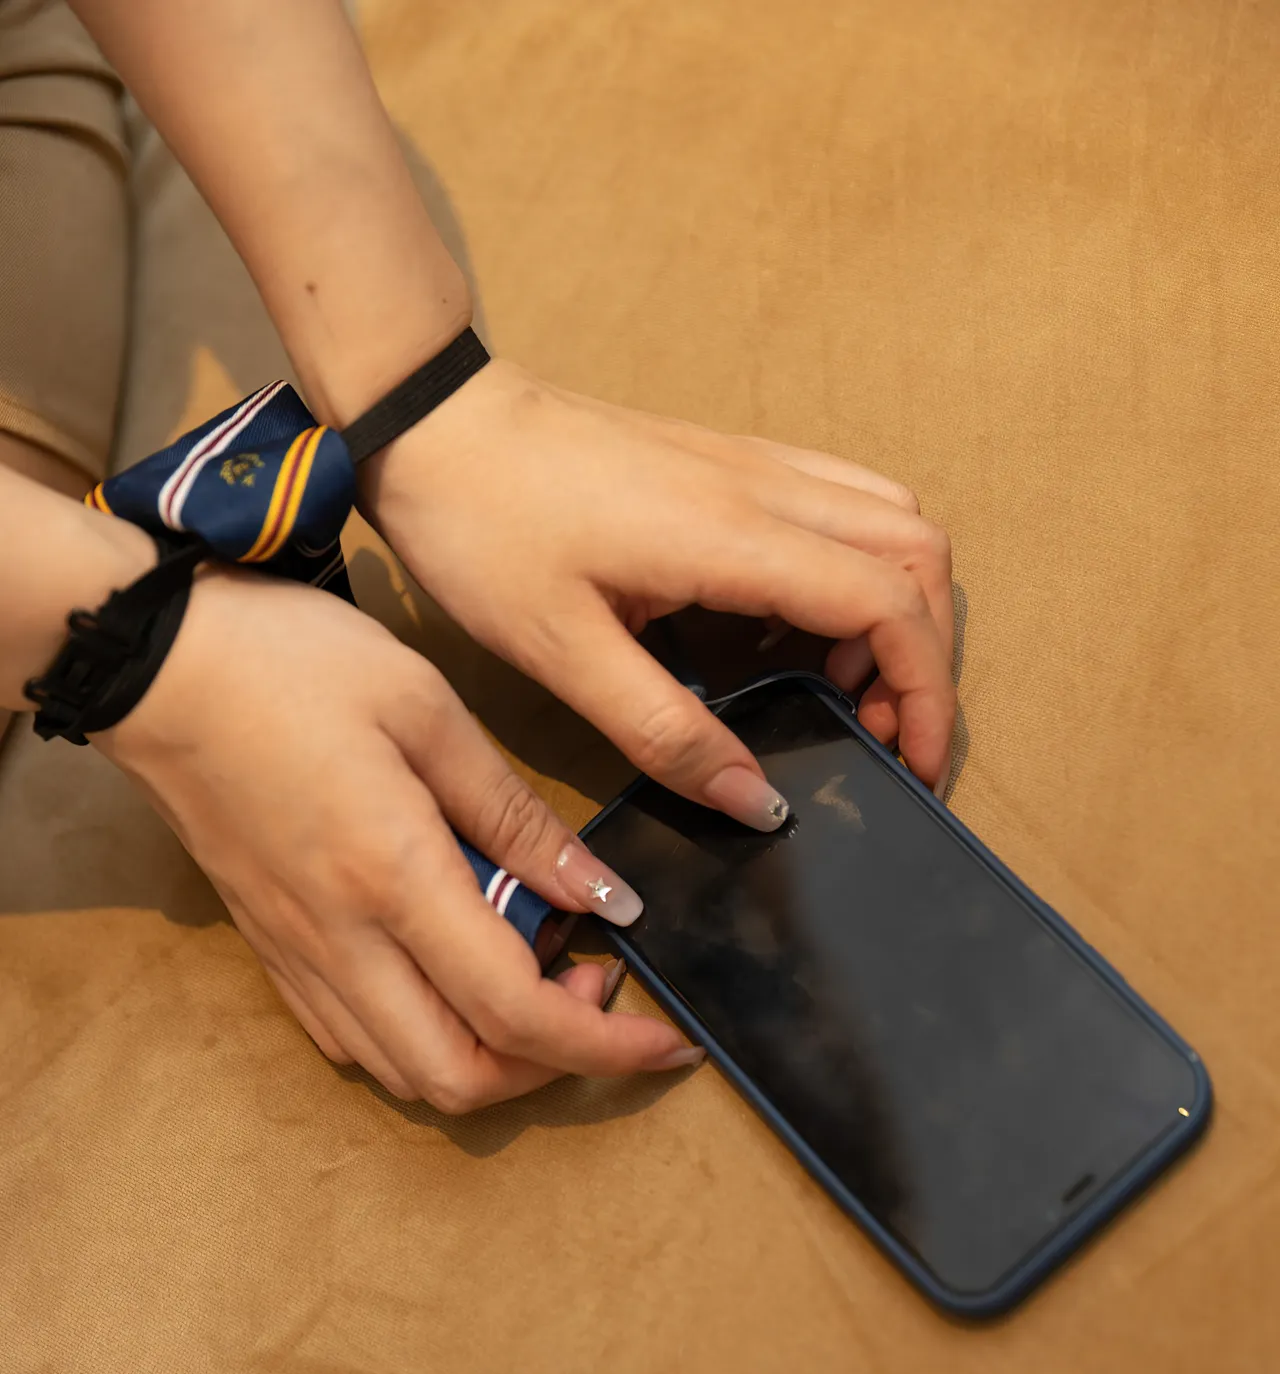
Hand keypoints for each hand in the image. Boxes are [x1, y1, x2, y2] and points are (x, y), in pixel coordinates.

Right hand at [97, 569, 704, 1110]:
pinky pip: (354, 1040)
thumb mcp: (428, 709)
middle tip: (596, 995)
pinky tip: (456, 976)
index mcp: (392, 877)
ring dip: (489, 1059)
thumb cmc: (290, 662)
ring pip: (404, 1073)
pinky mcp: (272, 948)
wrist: (152, 664)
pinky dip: (424, 1038)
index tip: (664, 1036)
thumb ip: (517, 816)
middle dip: (550, 1070)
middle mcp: (341, 940)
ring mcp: (297, 955)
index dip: (606, 1045)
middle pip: (460, 1080)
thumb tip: (602, 896)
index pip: (516, 1013)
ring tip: (535, 980)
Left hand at [364, 360, 956, 809]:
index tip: (908, 764)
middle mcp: (763, 487)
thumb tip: (758, 803)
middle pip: (920, 555)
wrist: (434, 422)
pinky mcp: (727, 462)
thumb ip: (668, 733)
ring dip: (896, 607)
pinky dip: (854, 570)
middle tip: (874, 735)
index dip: (924, 691)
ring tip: (837, 688)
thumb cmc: (484, 529)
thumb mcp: (563, 654)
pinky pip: (839, 503)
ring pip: (891, 520)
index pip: (890, 603)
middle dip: (924, 656)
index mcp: (733, 535)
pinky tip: (791, 631)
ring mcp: (751, 465)